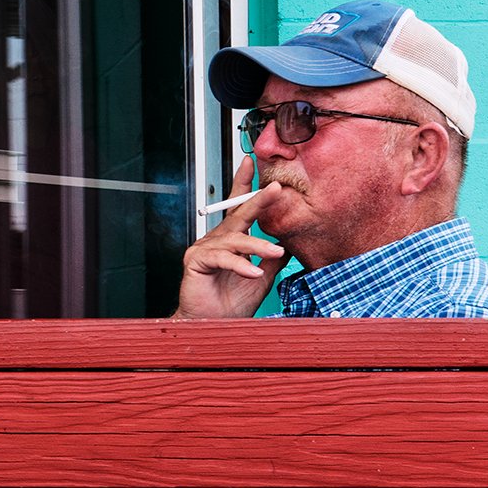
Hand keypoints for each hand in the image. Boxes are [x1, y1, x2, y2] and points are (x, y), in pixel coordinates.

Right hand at [173, 160, 288, 318]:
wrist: (214, 325)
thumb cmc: (233, 302)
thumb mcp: (263, 276)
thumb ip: (273, 257)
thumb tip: (291, 240)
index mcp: (231, 240)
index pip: (238, 207)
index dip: (244, 184)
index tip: (252, 162)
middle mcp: (216, 239)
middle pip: (238, 214)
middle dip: (257, 199)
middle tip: (275, 187)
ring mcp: (204, 248)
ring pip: (235, 239)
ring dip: (257, 245)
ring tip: (276, 252)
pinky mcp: (196, 261)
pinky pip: (222, 257)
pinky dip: (240, 265)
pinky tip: (253, 273)